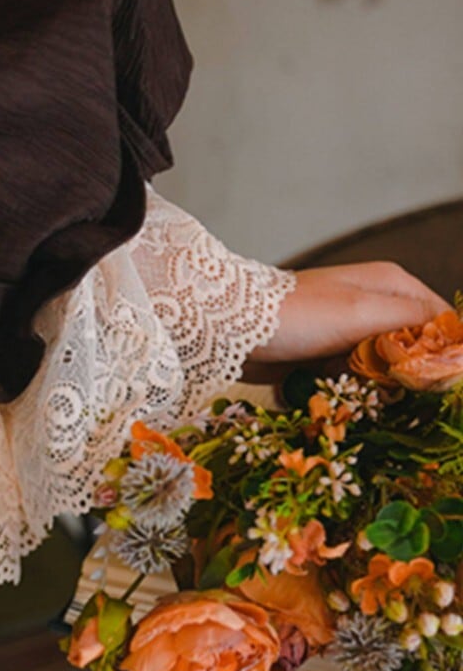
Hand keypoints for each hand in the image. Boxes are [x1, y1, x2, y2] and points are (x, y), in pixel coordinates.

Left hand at [248, 261, 451, 365]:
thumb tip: (456, 337)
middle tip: (374, 382)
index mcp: (391, 284)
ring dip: (366, 383)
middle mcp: (373, 303)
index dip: (441, 353)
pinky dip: (341, 386)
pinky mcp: (322, 351)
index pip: (441, 321)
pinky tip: (324, 385)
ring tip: (340, 380)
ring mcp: (346, 329)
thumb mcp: (362, 313)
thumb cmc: (297, 315)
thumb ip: (413, 322)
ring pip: (380, 367)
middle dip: (398, 372)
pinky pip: (348, 376)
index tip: (432, 383)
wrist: (230, 329)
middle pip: (411, 348)